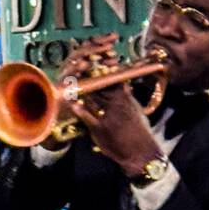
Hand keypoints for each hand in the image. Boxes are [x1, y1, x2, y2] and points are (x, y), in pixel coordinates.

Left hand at [57, 33, 162, 176]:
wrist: (139, 150)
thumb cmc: (138, 130)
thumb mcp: (135, 109)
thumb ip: (127, 96)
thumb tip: (124, 84)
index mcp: (124, 97)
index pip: (110, 77)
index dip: (100, 68)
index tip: (92, 59)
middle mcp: (115, 103)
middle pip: (98, 84)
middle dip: (87, 75)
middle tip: (76, 65)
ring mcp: (107, 115)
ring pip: (90, 98)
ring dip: (79, 89)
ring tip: (69, 82)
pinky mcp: (100, 129)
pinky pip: (87, 117)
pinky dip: (80, 110)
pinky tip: (73, 105)